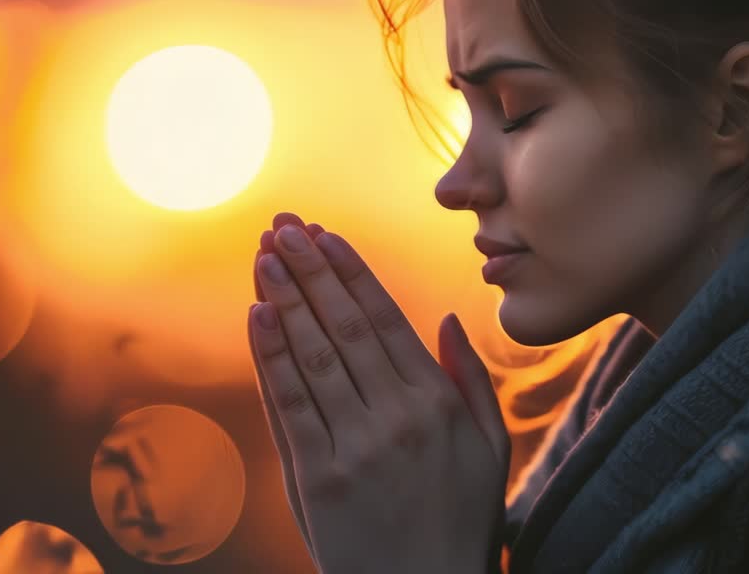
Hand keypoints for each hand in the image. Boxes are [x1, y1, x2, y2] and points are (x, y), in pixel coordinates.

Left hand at [247, 213, 510, 573]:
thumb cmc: (462, 523)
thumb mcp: (490, 451)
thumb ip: (471, 381)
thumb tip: (445, 318)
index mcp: (438, 404)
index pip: (386, 319)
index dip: (351, 272)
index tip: (327, 234)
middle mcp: (396, 417)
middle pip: (344, 325)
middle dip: (311, 269)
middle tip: (284, 225)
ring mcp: (353, 446)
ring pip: (313, 354)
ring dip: (285, 298)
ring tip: (265, 254)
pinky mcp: (316, 477)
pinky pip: (289, 403)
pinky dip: (271, 355)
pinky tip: (258, 315)